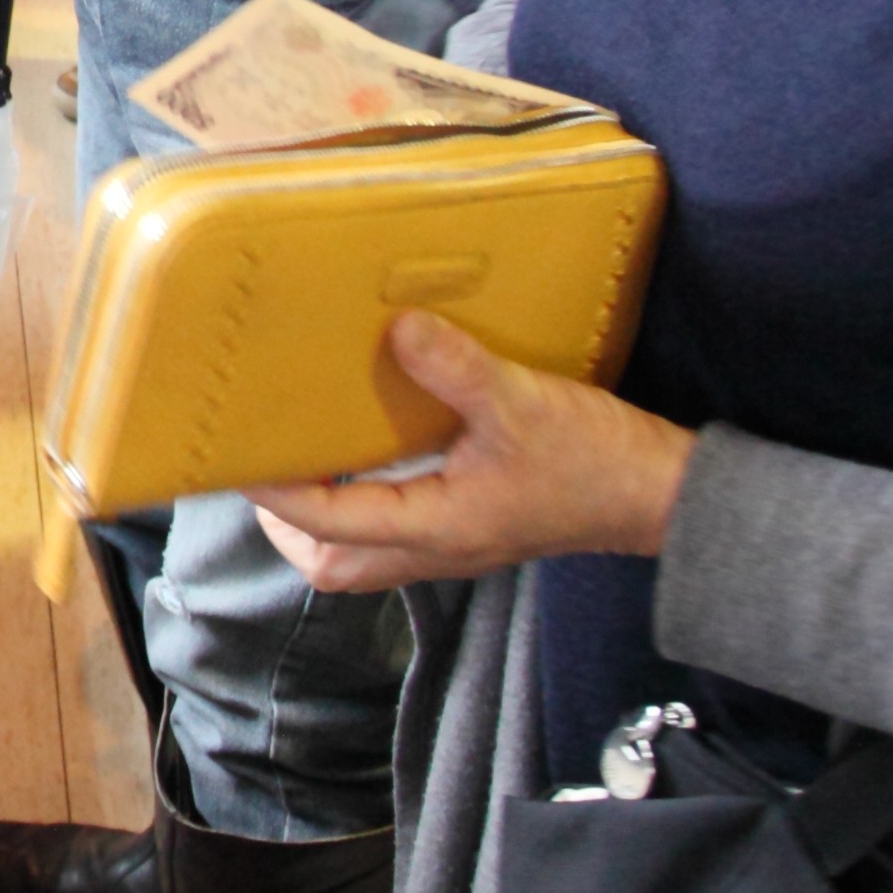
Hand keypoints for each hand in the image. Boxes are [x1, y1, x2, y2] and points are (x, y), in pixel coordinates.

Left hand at [249, 313, 694, 592]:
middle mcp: (435, 549)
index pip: (328, 522)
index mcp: (434, 528)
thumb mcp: (522, 404)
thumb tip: (399, 330)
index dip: (274, 492)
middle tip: (266, 465)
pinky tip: (371, 449)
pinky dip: (367, 501)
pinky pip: (398, 529)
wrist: (660, 496)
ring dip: (326, 517)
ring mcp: (455, 544)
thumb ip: (458, 369)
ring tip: (306, 456)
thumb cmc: (593, 459)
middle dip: (289, 524)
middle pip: (334, 563)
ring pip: (364, 554)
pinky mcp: (473, 528)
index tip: (232, 457)